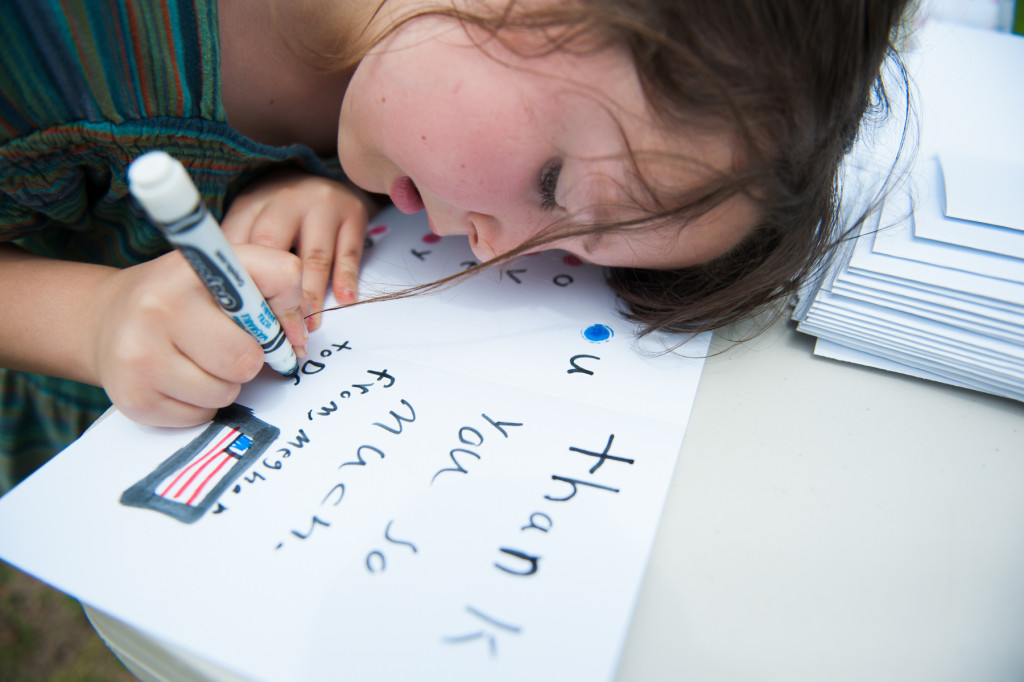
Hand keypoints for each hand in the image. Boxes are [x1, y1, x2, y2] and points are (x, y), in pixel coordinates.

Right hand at [90, 246, 308, 426]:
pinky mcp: (134, 398)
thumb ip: (274, 287)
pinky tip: (178, 379)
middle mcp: (159, 307)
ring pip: (224, 393)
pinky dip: (199, 404)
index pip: (277, 276)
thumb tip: (297, 339)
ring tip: (197, 361)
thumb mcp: (222, 273)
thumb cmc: (180, 297)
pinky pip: (201, 416)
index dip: (285, 309)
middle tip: (226, 347)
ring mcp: (140, 355)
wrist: (106, 320)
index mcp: (192, 266)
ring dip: (223, 384)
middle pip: (246, 359)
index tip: (271, 319)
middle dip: (247, 360)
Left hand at [221, 170, 371, 330]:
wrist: (328, 180)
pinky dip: (346, 278)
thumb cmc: (283, 212)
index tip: (243, 317)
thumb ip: (241, 253)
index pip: (240, 244)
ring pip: (314, 256)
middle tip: (275, 328)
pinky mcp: (353, 213)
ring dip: (311, 295)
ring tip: (309, 324)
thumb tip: (231, 301)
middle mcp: (286, 199)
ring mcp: (322, 205)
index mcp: (253, 202)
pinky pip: (349, 252)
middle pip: (274, 249)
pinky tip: (344, 300)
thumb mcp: (253, 220)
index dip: (241, 283)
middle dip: (274, 293)